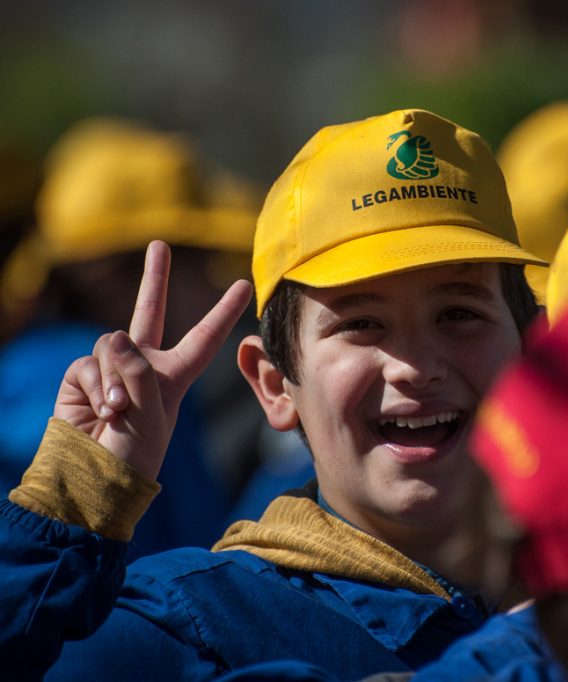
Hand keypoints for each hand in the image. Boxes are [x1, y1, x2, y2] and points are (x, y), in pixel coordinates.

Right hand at [54, 241, 252, 480]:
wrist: (92, 478)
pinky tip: (102, 411)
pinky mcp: (81, 375)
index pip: (204, 338)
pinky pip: (91, 361)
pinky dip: (98, 385)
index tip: (243, 285)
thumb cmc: (134, 455)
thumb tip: (115, 337)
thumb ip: (139, 371)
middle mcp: (143, 367)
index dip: (223, 312)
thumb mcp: (153, 414)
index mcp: (174, 378)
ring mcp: (110, 369)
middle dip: (153, 278)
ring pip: (115, 343)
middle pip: (149, 312)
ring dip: (118, 378)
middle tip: (159, 244)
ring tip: (120, 411)